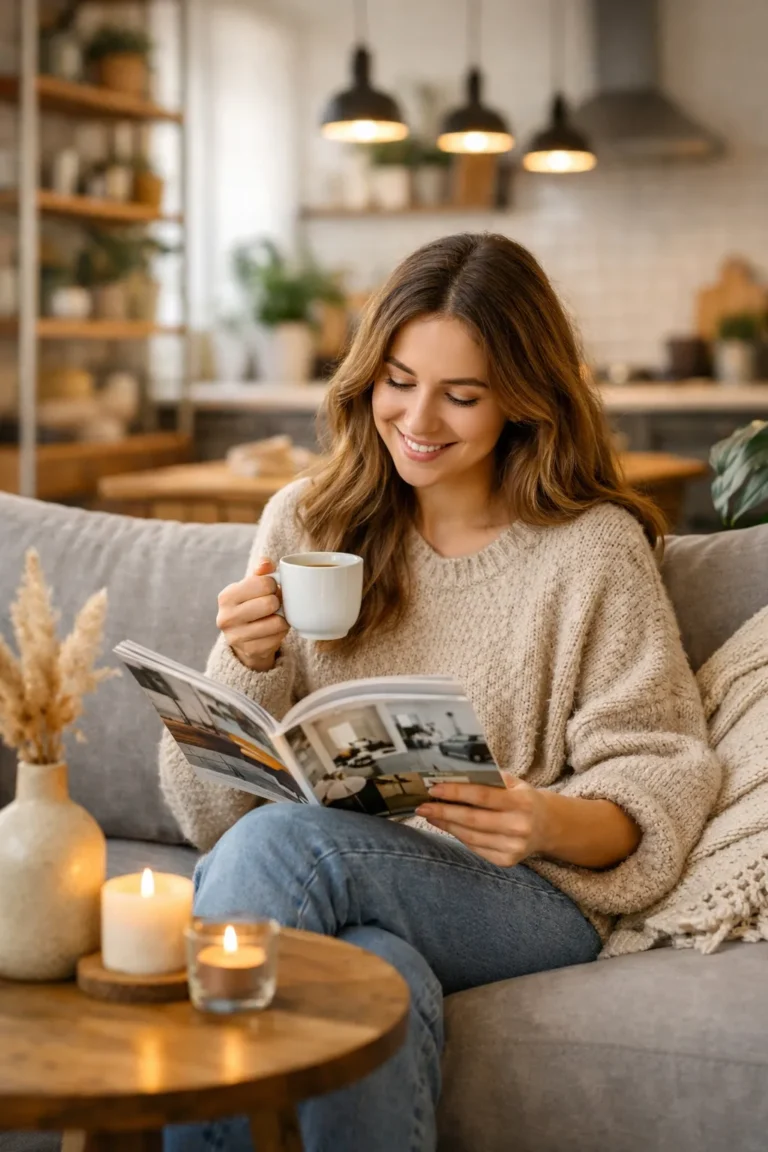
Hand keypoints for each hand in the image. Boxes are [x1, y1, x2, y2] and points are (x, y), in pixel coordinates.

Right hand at [216, 558, 288, 671]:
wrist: (243, 639)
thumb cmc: (250, 605)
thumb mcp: (251, 586)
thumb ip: (261, 571)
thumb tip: (266, 562)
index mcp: (226, 597)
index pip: (263, 583)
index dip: (273, 584)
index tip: (271, 589)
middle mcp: (226, 618)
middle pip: (270, 603)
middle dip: (278, 601)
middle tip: (275, 603)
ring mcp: (237, 637)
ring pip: (277, 622)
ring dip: (282, 617)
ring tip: (276, 615)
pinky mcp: (251, 651)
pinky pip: (279, 638)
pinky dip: (282, 632)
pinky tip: (275, 629)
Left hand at [415, 774, 547, 867]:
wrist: (548, 827)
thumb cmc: (523, 799)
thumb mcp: (514, 783)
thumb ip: (490, 778)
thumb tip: (454, 774)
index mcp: (522, 802)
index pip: (483, 796)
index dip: (456, 792)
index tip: (433, 789)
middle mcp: (519, 827)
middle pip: (472, 819)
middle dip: (444, 811)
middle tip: (421, 806)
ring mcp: (514, 847)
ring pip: (470, 836)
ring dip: (446, 825)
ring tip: (430, 814)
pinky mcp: (507, 861)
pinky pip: (475, 848)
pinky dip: (458, 836)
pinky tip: (447, 826)